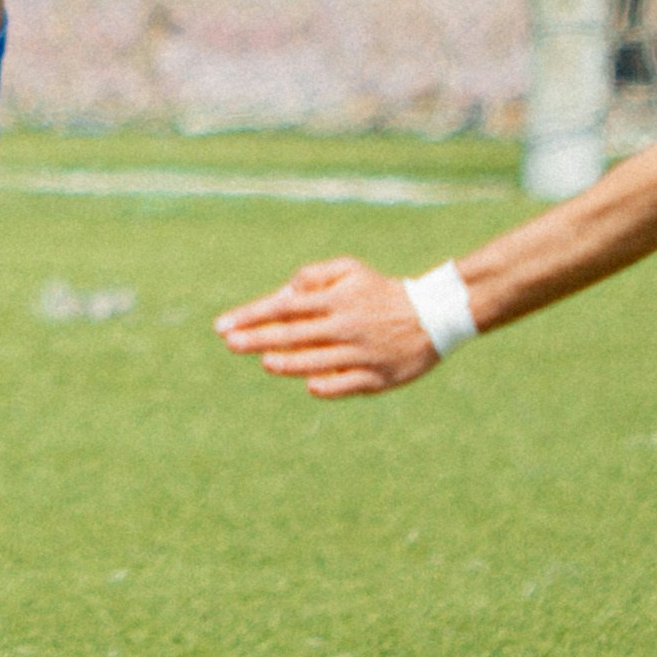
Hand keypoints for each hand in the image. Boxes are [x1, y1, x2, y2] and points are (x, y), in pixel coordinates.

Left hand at [217, 258, 445, 398]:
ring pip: (319, 360)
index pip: (284, 307)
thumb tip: (283, 293)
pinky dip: (331, 385)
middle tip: (229, 343)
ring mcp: (362, 353)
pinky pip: (350, 384)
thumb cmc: (380, 292)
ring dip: (290, 362)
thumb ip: (313, 276)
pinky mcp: (379, 376)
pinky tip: (310, 385)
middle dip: (259, 339)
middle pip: (295, 334)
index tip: (222, 326)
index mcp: (336, 299)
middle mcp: (346, 326)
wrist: (434, 315)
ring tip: (265, 361)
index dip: (252, 316)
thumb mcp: (350, 270)